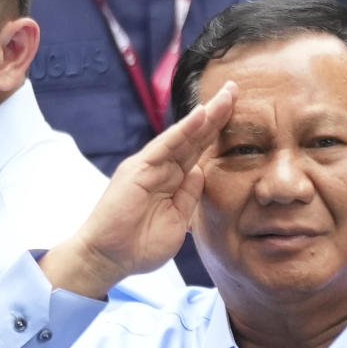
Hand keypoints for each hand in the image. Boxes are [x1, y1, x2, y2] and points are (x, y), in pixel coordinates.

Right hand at [40, 82, 237, 298]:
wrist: (108, 258)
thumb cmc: (139, 245)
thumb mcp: (177, 220)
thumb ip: (189, 195)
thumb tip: (200, 171)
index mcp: (171, 180)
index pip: (198, 150)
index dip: (217, 132)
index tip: (239, 113)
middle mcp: (161, 168)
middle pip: (194, 137)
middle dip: (216, 114)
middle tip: (235, 90)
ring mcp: (149, 166)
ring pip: (183, 136)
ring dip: (206, 116)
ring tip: (226, 95)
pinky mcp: (138, 169)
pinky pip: (165, 146)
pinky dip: (183, 130)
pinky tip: (201, 115)